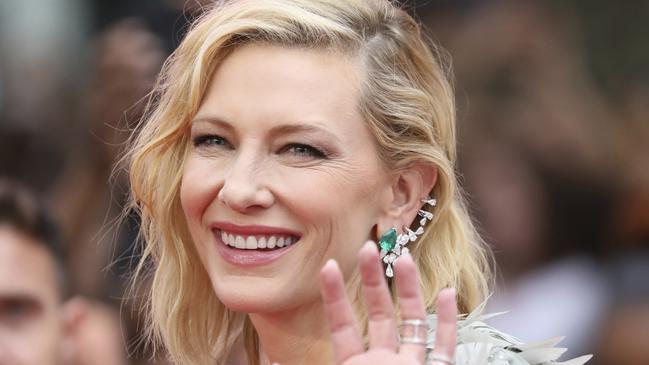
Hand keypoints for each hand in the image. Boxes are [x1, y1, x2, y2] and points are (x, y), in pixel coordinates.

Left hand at [320, 241, 456, 364]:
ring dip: (410, 289)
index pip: (342, 325)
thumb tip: (276, 364)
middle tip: (367, 247)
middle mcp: (384, 364)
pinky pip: (444, 349)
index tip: (329, 265)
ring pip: (414, 323)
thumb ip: (323, 363)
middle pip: (380, 315)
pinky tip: (449, 293)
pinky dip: (449, 323)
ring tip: (405, 257)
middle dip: (373, 279)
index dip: (335, 295)